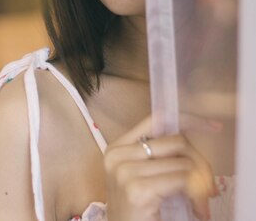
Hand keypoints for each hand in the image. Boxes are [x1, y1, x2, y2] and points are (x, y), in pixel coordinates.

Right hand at [104, 114, 220, 220]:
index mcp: (118, 148)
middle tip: (209, 187)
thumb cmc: (137, 216)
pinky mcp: (136, 189)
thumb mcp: (144, 180)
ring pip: (183, 162)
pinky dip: (197, 196)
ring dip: (200, 186)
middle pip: (176, 141)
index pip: (157, 119)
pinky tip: (197, 210)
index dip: (188, 120)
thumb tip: (193, 149)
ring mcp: (125, 171)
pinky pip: (183, 179)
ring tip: (201, 205)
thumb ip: (160, 159)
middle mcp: (118, 155)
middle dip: (200, 163)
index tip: (211, 126)